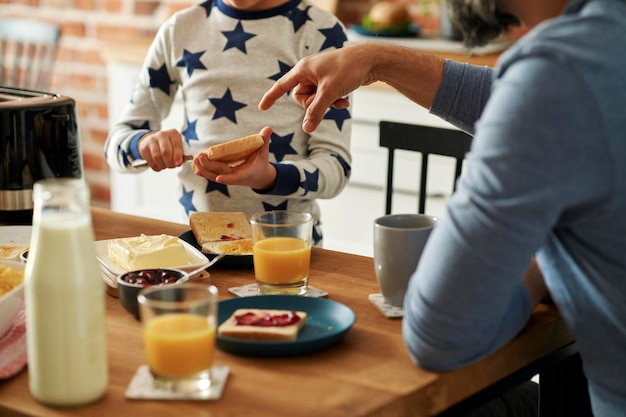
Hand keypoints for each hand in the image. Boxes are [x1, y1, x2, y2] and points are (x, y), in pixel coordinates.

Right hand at [138, 129, 187, 170]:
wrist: (156, 141)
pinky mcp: (144, 147)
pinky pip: (150, 161)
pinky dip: (155, 166)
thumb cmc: (170, 146)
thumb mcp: (178, 148)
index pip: (176, 145)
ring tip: (165, 166)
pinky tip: (159, 165)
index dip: (177, 156)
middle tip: (171, 166)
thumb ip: (180, 155)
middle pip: (165, 151)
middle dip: (169, 162)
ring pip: (157, 157)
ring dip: (162, 165)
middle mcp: (162, 135)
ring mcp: (152, 140)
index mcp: (173, 134)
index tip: (178, 164)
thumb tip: (178, 163)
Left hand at [192, 126, 276, 189]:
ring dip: (203, 168)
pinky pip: (211, 174)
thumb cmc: (261, 163)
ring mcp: (228, 177)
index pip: (236, 177)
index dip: (227, 178)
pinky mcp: (223, 175)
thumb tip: (269, 128)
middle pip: (220, 173)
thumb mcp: (264, 152)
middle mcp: (235, 177)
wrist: (259, 177)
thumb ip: (265, 140)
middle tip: (200, 156)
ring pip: (213, 175)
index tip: (219, 178)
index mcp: (245, 174)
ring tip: (195, 159)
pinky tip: (194, 164)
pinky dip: (203, 170)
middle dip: (209, 166)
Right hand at [259, 44, 377, 132]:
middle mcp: (309, 71)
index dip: (271, 97)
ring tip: (340, 100)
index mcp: (303, 69)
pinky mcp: (330, 81)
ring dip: (326, 104)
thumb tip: (306, 129)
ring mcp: (320, 76)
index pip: (282, 85)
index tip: (262, 108)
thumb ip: (316, 112)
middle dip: (313, 104)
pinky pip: (325, 97)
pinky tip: (345, 102)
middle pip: (300, 97)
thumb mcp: (329, 93)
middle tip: (327, 101)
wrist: (371, 60)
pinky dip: (333, 101)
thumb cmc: (348, 70)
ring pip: (315, 99)